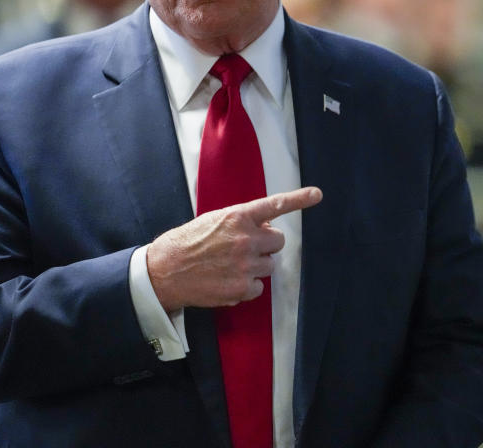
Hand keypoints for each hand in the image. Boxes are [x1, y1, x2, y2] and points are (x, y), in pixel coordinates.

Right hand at [146, 187, 321, 311]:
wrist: (164, 271)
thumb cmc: (187, 243)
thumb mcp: (214, 221)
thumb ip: (241, 222)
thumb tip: (263, 227)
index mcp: (238, 217)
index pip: (274, 205)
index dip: (299, 199)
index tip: (317, 194)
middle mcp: (246, 239)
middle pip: (278, 242)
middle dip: (266, 245)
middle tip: (245, 248)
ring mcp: (246, 265)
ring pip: (270, 265)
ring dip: (256, 266)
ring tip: (230, 266)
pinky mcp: (241, 288)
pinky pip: (259, 287)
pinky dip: (246, 287)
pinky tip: (226, 281)